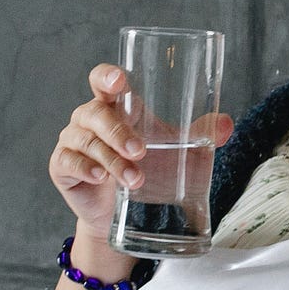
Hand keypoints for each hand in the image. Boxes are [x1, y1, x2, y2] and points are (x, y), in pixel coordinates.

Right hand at [49, 64, 234, 240]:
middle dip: (118, 132)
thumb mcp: (180, 150)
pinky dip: (84, 168)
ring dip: (111, 160)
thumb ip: (201, 134)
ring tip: (134, 179)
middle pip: (97, 112)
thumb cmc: (152, 170)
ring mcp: (73, 140)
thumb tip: (226, 123)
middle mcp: (90, 118)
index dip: (107, 76)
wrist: (126, 213)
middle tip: (140, 152)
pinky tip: (100, 178)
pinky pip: (68, 161)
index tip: (118, 80)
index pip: (104, 81)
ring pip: (87, 141)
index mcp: (117, 106)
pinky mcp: (62, 166)